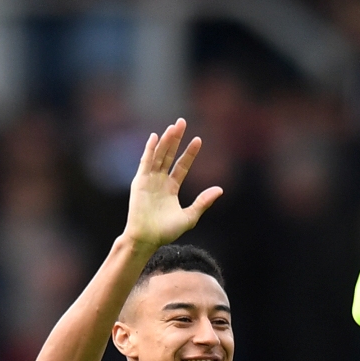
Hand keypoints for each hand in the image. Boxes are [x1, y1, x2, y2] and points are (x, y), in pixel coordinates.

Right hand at [123, 118, 223, 249]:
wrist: (147, 239)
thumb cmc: (166, 232)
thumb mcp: (190, 216)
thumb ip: (203, 202)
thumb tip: (220, 189)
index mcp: (171, 188)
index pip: (182, 166)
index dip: (190, 153)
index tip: (198, 140)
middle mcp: (159, 181)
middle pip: (169, 155)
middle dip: (176, 139)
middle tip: (182, 122)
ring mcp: (149, 180)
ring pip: (159, 155)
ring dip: (166, 140)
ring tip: (174, 126)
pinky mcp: (139, 182)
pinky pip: (145, 162)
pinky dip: (150, 150)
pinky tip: (155, 137)